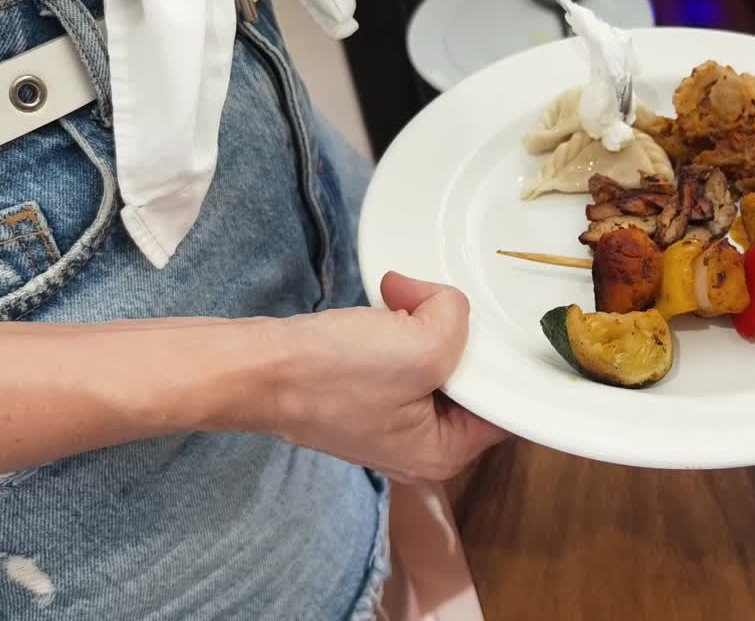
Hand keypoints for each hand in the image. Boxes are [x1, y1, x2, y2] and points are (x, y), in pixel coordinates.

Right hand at [265, 272, 507, 480]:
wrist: (252, 369)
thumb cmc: (331, 373)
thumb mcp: (421, 344)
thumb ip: (457, 319)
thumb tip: (441, 302)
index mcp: (443, 453)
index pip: (502, 403)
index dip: (495, 356)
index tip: (482, 323)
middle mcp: (419, 445)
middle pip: (470, 378)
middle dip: (455, 334)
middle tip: (430, 306)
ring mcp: (387, 419)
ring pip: (435, 358)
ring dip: (422, 322)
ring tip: (398, 304)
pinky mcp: (361, 393)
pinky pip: (401, 353)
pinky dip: (396, 325)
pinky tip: (382, 309)